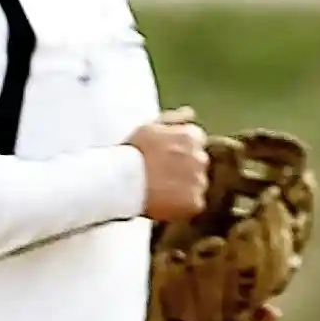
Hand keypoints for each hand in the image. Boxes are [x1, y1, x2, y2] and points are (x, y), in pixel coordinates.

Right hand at [128, 106, 208, 222]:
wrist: (119, 180)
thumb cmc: (129, 153)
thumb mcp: (149, 127)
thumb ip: (173, 119)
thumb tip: (190, 114)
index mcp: (192, 136)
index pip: (196, 143)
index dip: (178, 152)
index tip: (162, 160)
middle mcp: (200, 157)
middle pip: (198, 164)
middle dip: (184, 170)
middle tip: (159, 178)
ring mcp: (199, 181)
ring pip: (197, 185)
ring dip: (183, 189)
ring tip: (159, 193)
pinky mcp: (195, 202)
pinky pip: (193, 205)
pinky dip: (181, 207)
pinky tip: (162, 204)